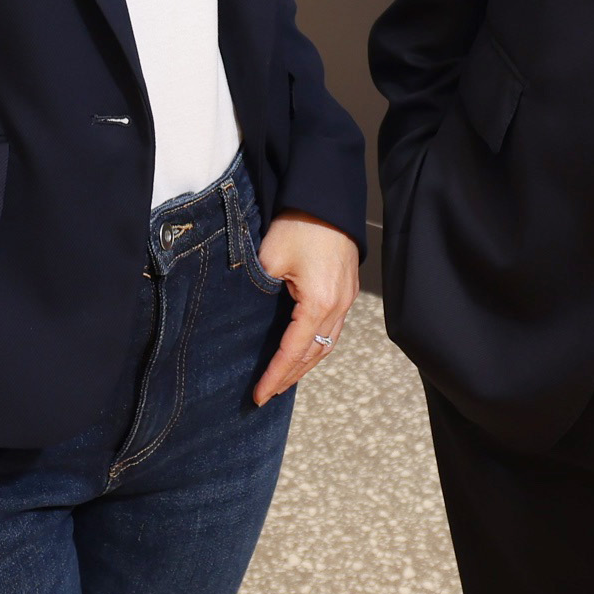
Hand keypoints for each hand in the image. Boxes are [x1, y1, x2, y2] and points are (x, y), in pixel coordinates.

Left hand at [251, 214, 360, 403]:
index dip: (274, 376)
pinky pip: (333, 329)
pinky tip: (304, 351)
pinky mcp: (347, 290)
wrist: (327, 199)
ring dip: (305, 365)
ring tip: (284, 379)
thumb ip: (258, 291)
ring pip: (326, 345)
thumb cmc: (300, 224)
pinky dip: (317, 346)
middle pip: (313, 355)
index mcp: (318, 303)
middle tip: (267, 394)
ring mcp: (346, 299)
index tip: (258, 395)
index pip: (293, 352)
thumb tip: (247, 315)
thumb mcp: (270, 259)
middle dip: (289, 377)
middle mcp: (337, 307)